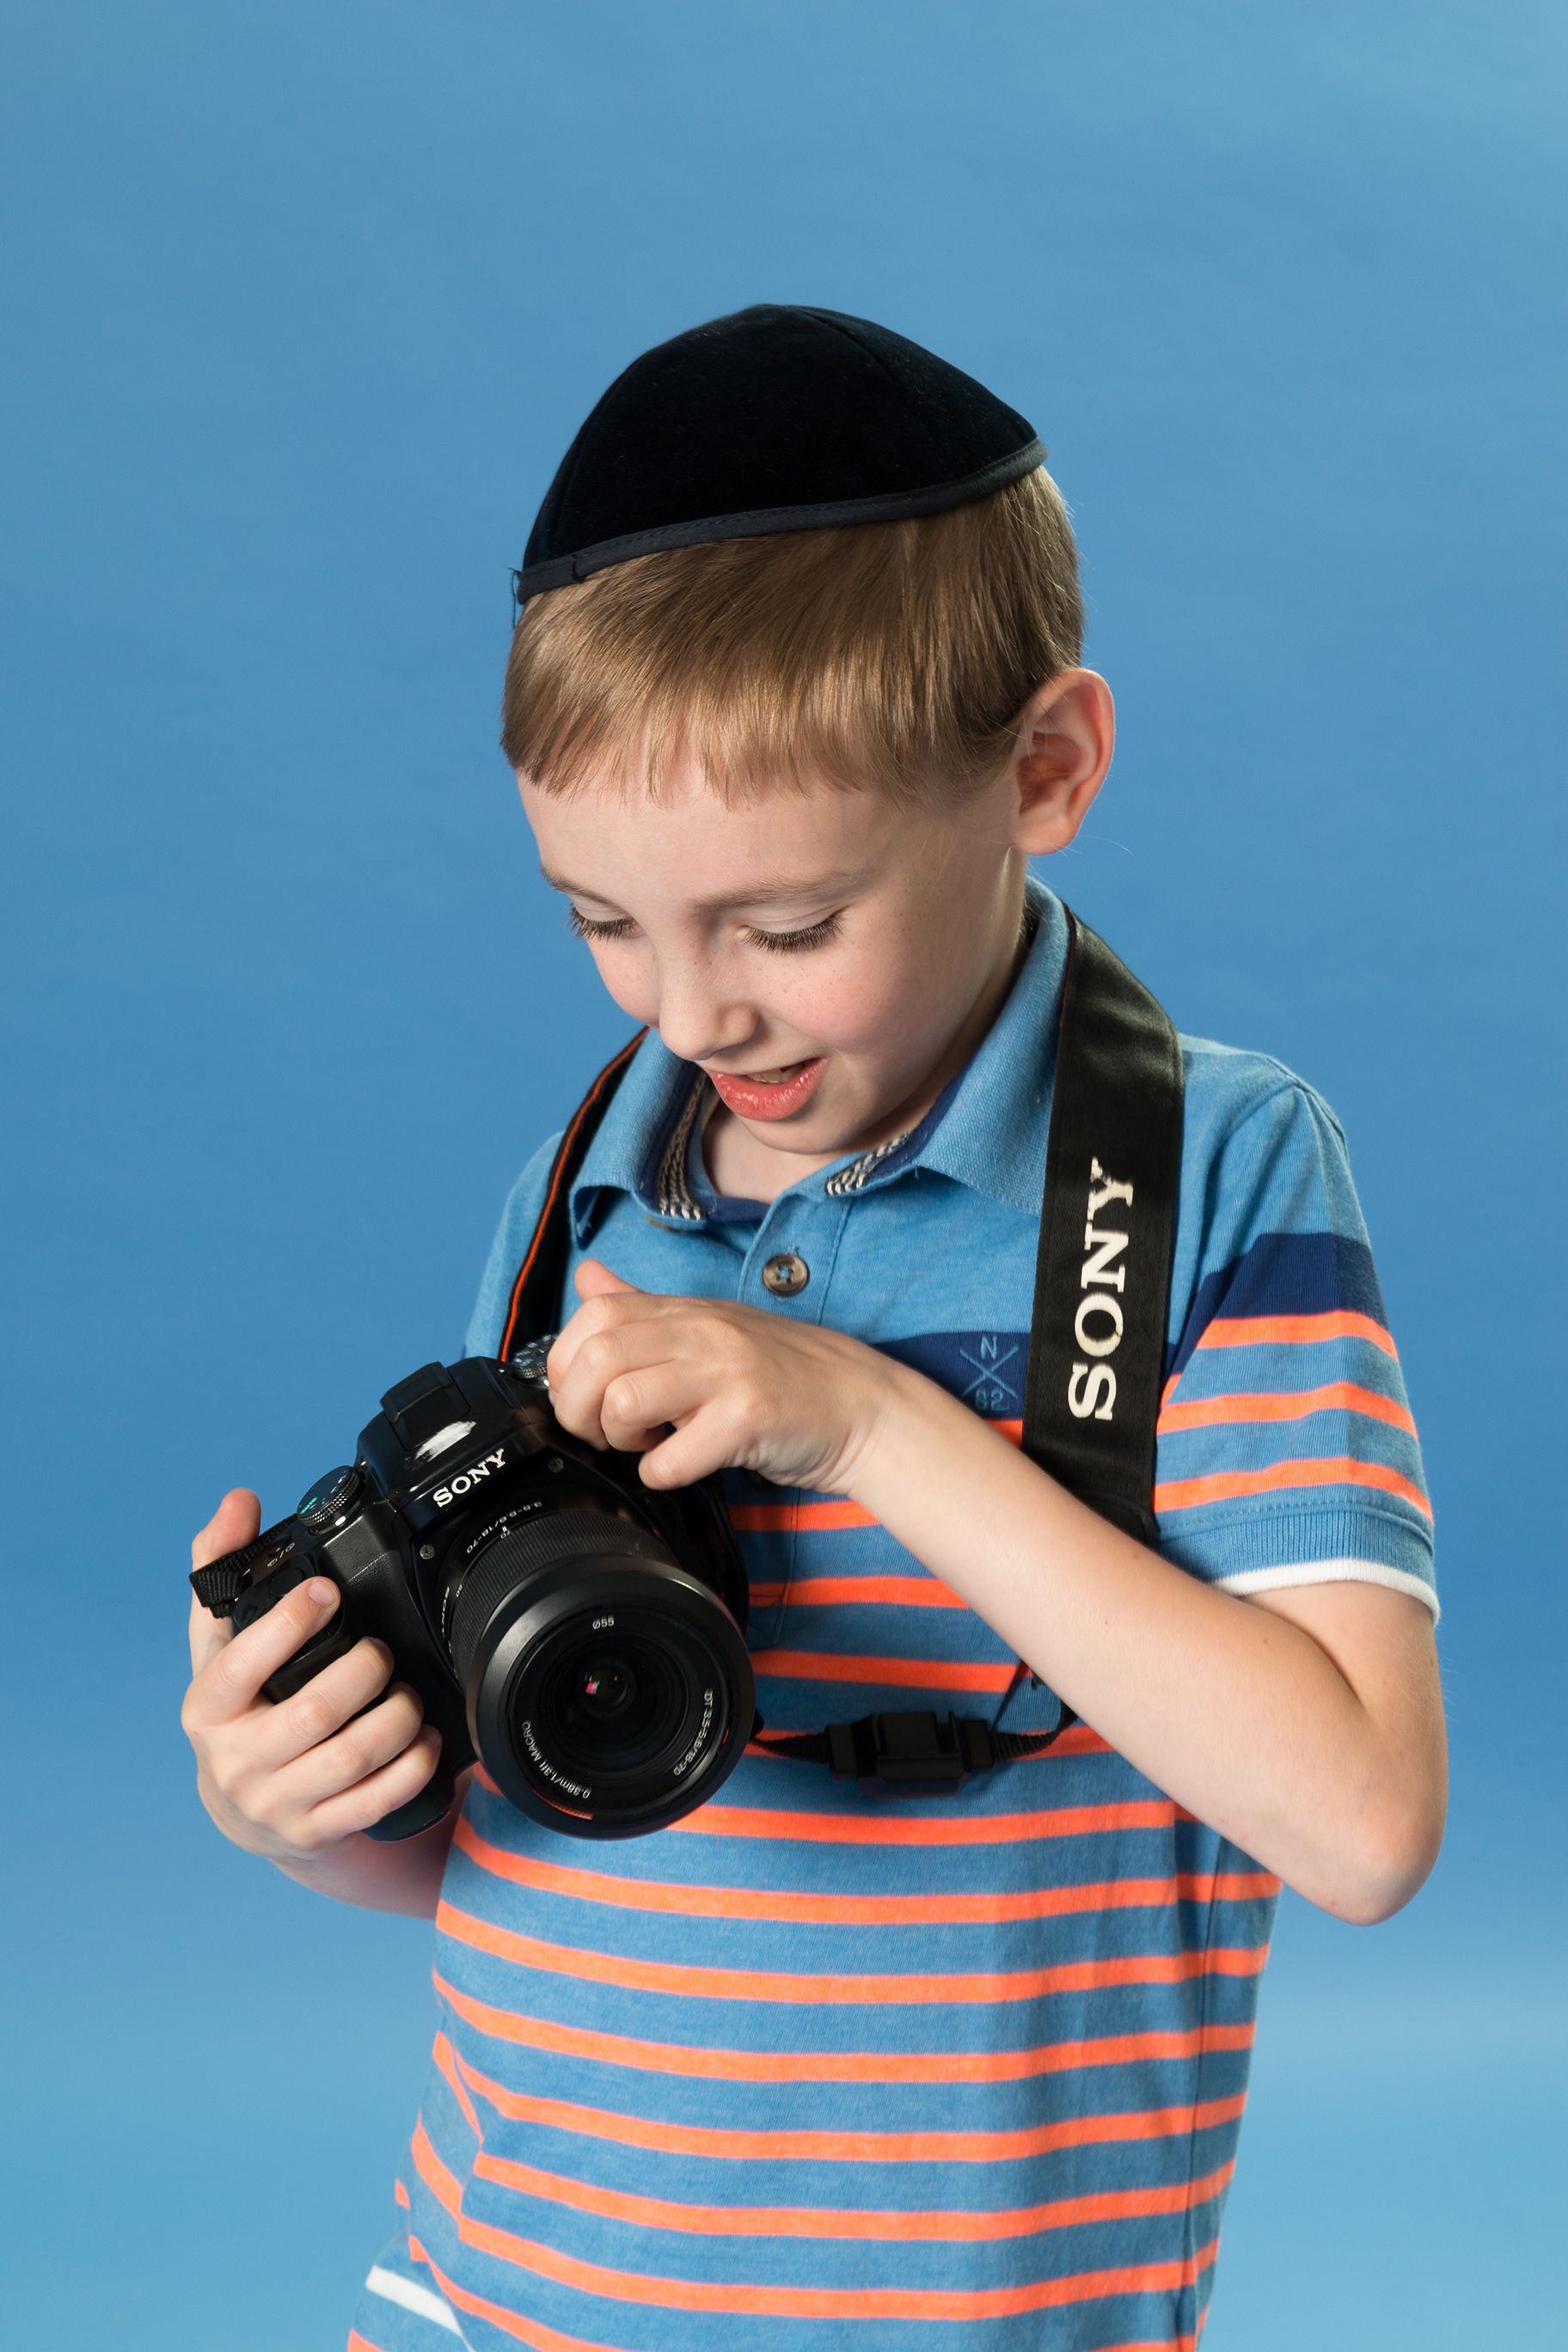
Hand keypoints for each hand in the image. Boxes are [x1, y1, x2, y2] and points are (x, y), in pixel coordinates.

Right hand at [181, 1489, 443, 1861]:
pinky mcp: (316, 1833)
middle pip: (315, 1711)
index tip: (328, 1591)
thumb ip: (224, 1569)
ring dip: (396, 1716)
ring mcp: (276, 1802)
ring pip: (352, 1758)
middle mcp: (235, 1761)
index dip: (291, 1621)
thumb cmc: (238, 1707)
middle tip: (380, 1650)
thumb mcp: (219, 1643)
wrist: (244, 1805)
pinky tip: (422, 1738)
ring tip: (406, 1692)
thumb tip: (237, 1502)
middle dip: (365, 1670)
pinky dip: (411, 1765)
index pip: (242, 1662)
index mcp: (207, 1707)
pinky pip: (376, 1801)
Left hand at [545, 1259, 904, 1494]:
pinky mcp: (749, 1418)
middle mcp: (703, 1332)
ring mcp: (727, 1372)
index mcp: (686, 1310)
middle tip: (606, 1431)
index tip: (586, 1397)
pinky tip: (681, 1467)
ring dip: (619, 1438)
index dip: (568, 1363)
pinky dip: (662, 1475)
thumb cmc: (784, 1375)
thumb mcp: (710, 1327)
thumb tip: (586, 1279)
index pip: (593, 1314)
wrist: (864, 1406)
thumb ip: (644, 1308)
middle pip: (596, 1358)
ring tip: (646, 1444)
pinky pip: (672, 1458)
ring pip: (624, 1400)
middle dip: (580, 1408)